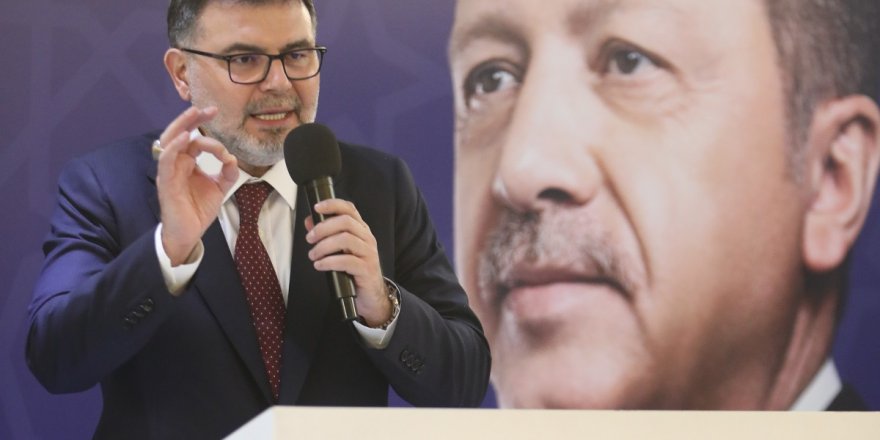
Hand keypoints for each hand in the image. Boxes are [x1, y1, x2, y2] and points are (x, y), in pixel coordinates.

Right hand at [156, 106, 238, 264]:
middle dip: (192, 118)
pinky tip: (186, 138)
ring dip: (181, 125)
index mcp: (187, 162)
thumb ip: (228, 172)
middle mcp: (176, 163)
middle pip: (179, 133)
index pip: (195, 139)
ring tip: (193, 113)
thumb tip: (232, 158)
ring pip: (169, 141)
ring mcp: (169, 171)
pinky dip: (174, 147)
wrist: (188, 233)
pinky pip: (166, 160)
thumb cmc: (198, 209)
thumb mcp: (220, 188)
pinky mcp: (166, 182)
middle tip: (209, 109)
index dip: (211, 137)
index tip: (226, 151)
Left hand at [304, 199, 390, 325]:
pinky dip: (329, 262)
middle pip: (346, 222)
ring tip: (313, 255)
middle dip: (323, 228)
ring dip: (324, 246)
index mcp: (361, 230)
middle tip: (309, 238)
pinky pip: (347, 261)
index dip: (333, 205)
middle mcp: (367, 238)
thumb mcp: (340, 250)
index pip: (350, 209)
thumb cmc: (354, 270)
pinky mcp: (366, 269)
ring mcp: (369, 253)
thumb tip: (309, 221)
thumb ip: (326, 234)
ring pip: (346, 239)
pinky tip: (319, 265)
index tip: (316, 208)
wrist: (370, 295)